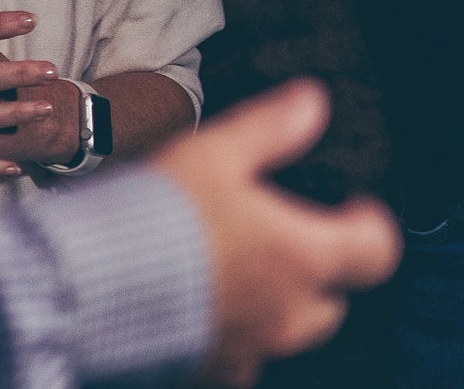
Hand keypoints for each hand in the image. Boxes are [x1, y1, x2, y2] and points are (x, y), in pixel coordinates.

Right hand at [156, 80, 401, 386]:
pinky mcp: (205, 369)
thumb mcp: (218, 153)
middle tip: (293, 236)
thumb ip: (272, 128)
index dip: (370, 225)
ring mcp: (246, 348)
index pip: (376, 252)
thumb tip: (314, 102)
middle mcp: (285, 313)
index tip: (353, 205)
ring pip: (285, 332)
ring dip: (277, 305)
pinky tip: (205, 305)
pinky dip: (234, 335)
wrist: (87, 285)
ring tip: (244, 268)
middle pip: (332, 301)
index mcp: (302, 256)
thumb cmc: (159, 214)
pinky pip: (237, 359)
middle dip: (322, 270)